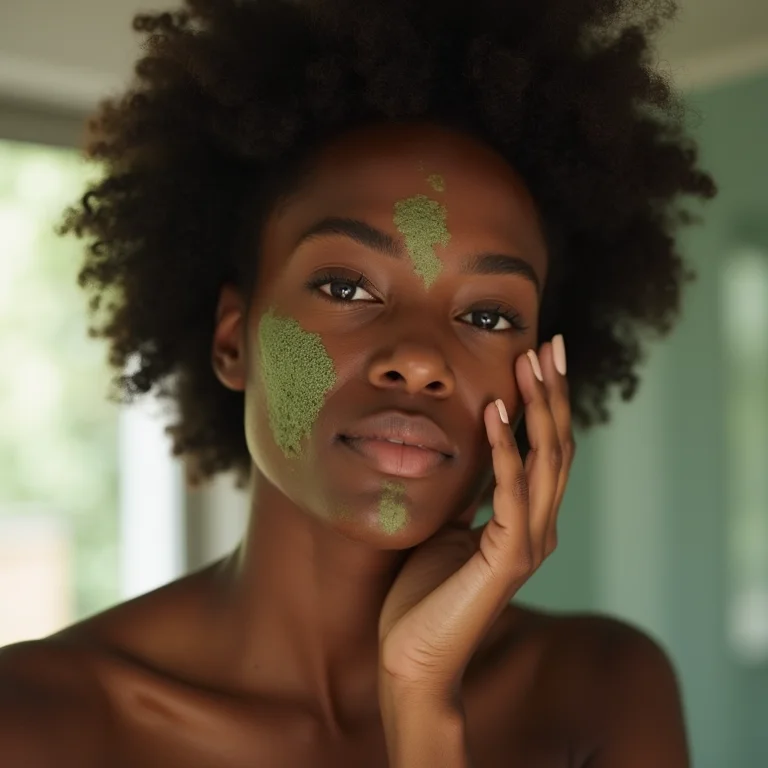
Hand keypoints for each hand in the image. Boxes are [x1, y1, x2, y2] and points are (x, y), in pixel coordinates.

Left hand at [378, 338, 573, 700]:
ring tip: (531, 363)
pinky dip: (505, 449)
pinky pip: (509, 492)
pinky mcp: (507, 559)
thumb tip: (474, 452)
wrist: (411, 657)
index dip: (546, 403)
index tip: (539, 357)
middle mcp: (537, 528)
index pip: (545, 450)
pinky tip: (495, 411)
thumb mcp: (451, 526)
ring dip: (539, 409)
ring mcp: (528, 544)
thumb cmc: (425, 593)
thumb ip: (472, 493)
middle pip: (557, 447)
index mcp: (525, 520)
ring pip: (546, 462)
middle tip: (552, 345)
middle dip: (554, 393)